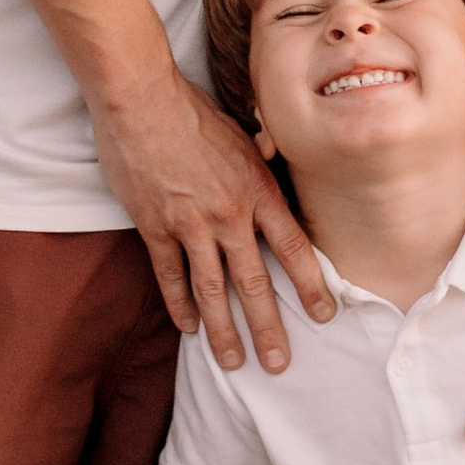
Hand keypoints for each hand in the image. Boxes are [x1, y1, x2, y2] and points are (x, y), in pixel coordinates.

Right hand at [89, 68, 331, 370]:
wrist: (141, 99)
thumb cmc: (194, 112)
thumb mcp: (243, 135)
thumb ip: (261, 162)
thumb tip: (278, 169)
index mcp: (257, 189)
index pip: (293, 247)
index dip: (310, 285)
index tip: (324, 315)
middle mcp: (229, 213)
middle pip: (254, 282)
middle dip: (269, 328)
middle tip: (279, 364)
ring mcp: (190, 224)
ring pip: (212, 289)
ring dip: (224, 330)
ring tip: (234, 361)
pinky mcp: (155, 226)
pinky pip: (170, 275)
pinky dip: (179, 304)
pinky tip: (189, 327)